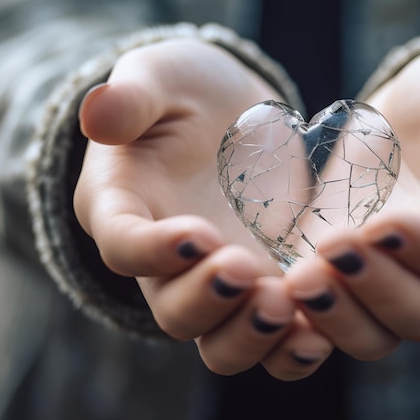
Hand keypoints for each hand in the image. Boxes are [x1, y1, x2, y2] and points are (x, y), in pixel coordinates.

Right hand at [74, 38, 331, 378]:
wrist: (234, 111)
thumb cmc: (187, 91)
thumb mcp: (160, 77)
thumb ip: (133, 96)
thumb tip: (97, 111)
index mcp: (125, 208)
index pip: (123, 245)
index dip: (153, 251)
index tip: (197, 235)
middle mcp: (167, 260)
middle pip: (175, 309)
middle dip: (209, 301)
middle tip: (248, 273)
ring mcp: (218, 278)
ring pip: (222, 338)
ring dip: (252, 335)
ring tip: (290, 310)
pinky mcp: (266, 280)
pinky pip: (273, 334)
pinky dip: (292, 343)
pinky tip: (322, 332)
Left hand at [286, 45, 419, 359]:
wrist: (416, 115)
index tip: (385, 222)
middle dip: (376, 291)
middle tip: (329, 249)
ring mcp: (392, 275)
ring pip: (374, 330)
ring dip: (335, 316)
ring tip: (295, 280)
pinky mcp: (347, 271)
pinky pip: (330, 314)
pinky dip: (303, 317)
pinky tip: (270, 292)